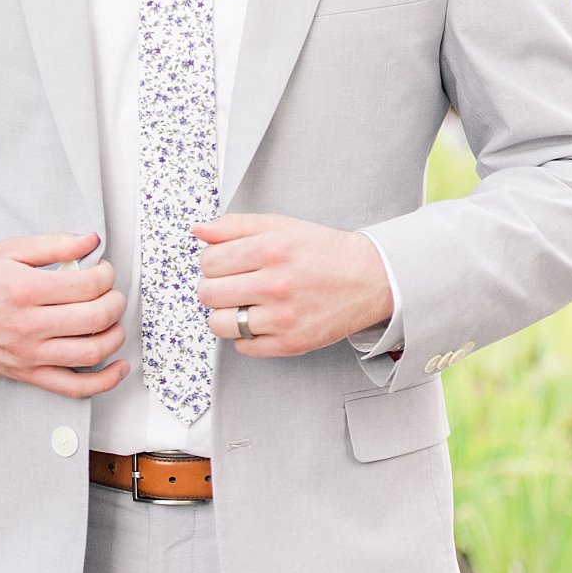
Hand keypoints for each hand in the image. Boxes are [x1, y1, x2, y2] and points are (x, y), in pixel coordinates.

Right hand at [0, 231, 128, 397]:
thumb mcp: (9, 250)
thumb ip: (55, 244)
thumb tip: (92, 241)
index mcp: (24, 290)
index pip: (88, 285)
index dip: (106, 274)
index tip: (103, 270)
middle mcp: (27, 325)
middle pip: (96, 317)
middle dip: (115, 301)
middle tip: (110, 292)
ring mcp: (27, 355)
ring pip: (91, 352)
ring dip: (115, 334)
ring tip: (112, 319)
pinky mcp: (26, 374)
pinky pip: (73, 387)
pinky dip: (103, 382)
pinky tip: (118, 367)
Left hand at [193, 214, 392, 357]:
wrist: (371, 279)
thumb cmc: (327, 252)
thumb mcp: (283, 225)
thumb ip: (237, 225)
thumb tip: (200, 230)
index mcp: (273, 249)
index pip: (209, 260)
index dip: (212, 261)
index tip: (224, 263)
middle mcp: (277, 284)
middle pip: (208, 293)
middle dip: (214, 286)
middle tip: (233, 283)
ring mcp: (283, 318)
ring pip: (219, 324)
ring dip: (225, 314)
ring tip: (244, 304)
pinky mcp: (291, 343)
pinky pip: (243, 347)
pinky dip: (246, 336)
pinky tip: (261, 320)